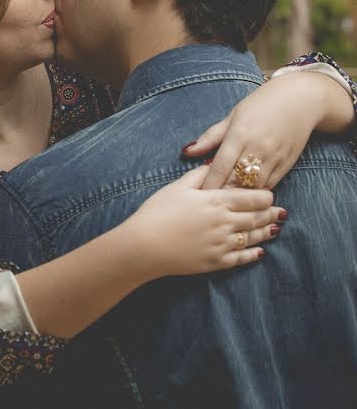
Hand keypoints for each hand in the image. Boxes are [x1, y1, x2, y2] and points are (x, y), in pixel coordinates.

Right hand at [120, 166, 283, 280]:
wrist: (144, 246)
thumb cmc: (156, 213)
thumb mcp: (176, 187)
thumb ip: (199, 174)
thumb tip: (214, 163)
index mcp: (216, 201)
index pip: (252, 197)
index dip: (265, 196)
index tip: (270, 195)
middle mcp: (225, 222)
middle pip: (256, 217)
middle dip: (270, 214)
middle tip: (281, 212)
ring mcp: (222, 244)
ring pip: (252, 237)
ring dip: (265, 232)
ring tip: (274, 229)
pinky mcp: (216, 262)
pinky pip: (241, 258)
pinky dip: (253, 254)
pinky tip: (259, 252)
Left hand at [182, 72, 347, 189]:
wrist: (301, 99)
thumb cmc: (261, 105)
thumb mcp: (233, 116)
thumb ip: (210, 137)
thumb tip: (187, 151)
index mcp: (240, 135)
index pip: (220, 167)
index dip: (208, 184)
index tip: (197, 197)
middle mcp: (258, 148)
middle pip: (236, 180)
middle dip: (221, 194)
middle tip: (208, 205)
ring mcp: (274, 157)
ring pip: (254, 187)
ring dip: (240, 196)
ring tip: (226, 205)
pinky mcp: (288, 163)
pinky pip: (270, 185)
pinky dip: (257, 192)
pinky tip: (247, 197)